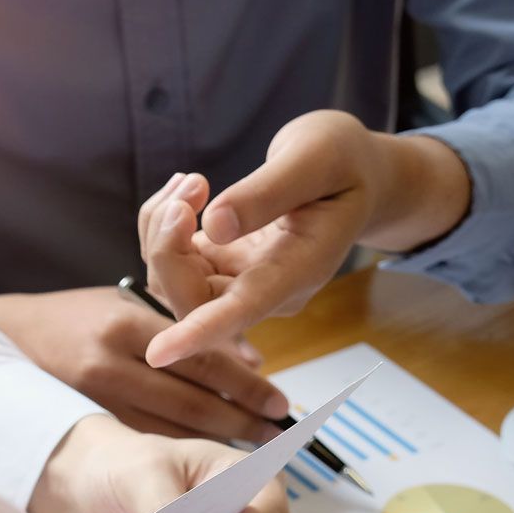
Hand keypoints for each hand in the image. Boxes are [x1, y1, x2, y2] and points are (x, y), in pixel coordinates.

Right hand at [0, 286, 285, 439]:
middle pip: (189, 401)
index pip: (198, 356)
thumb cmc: (80, 317)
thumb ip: (182, 328)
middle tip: (276, 437)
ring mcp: (90, 401)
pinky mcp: (81, 426)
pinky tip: (203, 465)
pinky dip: (176, 457)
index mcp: (125, 323)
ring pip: (167, 431)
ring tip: (253, 457)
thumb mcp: (129, 305)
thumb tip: (246, 359)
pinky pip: (140, 446)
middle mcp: (107, 363)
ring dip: (213, 445)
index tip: (279, 403)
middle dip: (239, 422)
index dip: (244, 384)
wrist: (9, 338)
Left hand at [138, 111, 470, 368]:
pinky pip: (173, 259)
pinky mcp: (220, 265)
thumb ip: (268, 192)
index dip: (200, 332)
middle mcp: (266, 290)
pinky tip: (188, 187)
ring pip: (174, 280)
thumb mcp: (317, 158)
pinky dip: (164, 223)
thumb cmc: (344, 163)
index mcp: (300, 269)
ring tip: (191, 181)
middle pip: (193, 299)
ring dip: (161, 229)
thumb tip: (213, 225)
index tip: (159, 354)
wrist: (354, 175)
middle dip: (166, 246)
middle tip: (190, 184)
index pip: (243, 310)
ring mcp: (240, 282)